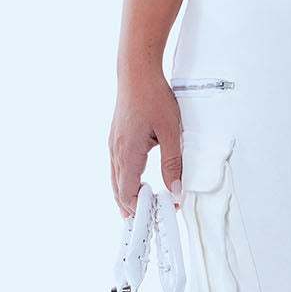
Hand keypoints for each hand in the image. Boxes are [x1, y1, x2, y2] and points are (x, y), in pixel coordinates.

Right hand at [108, 68, 183, 217]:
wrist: (136, 72)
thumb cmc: (153, 97)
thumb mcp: (171, 132)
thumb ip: (173, 164)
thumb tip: (176, 190)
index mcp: (128, 153)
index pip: (127, 193)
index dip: (139, 208)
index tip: (154, 215)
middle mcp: (116, 151)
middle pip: (117, 190)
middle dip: (130, 207)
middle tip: (146, 218)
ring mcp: (113, 144)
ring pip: (115, 179)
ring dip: (126, 195)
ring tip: (140, 207)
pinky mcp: (116, 138)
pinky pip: (116, 167)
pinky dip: (123, 181)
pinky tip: (134, 182)